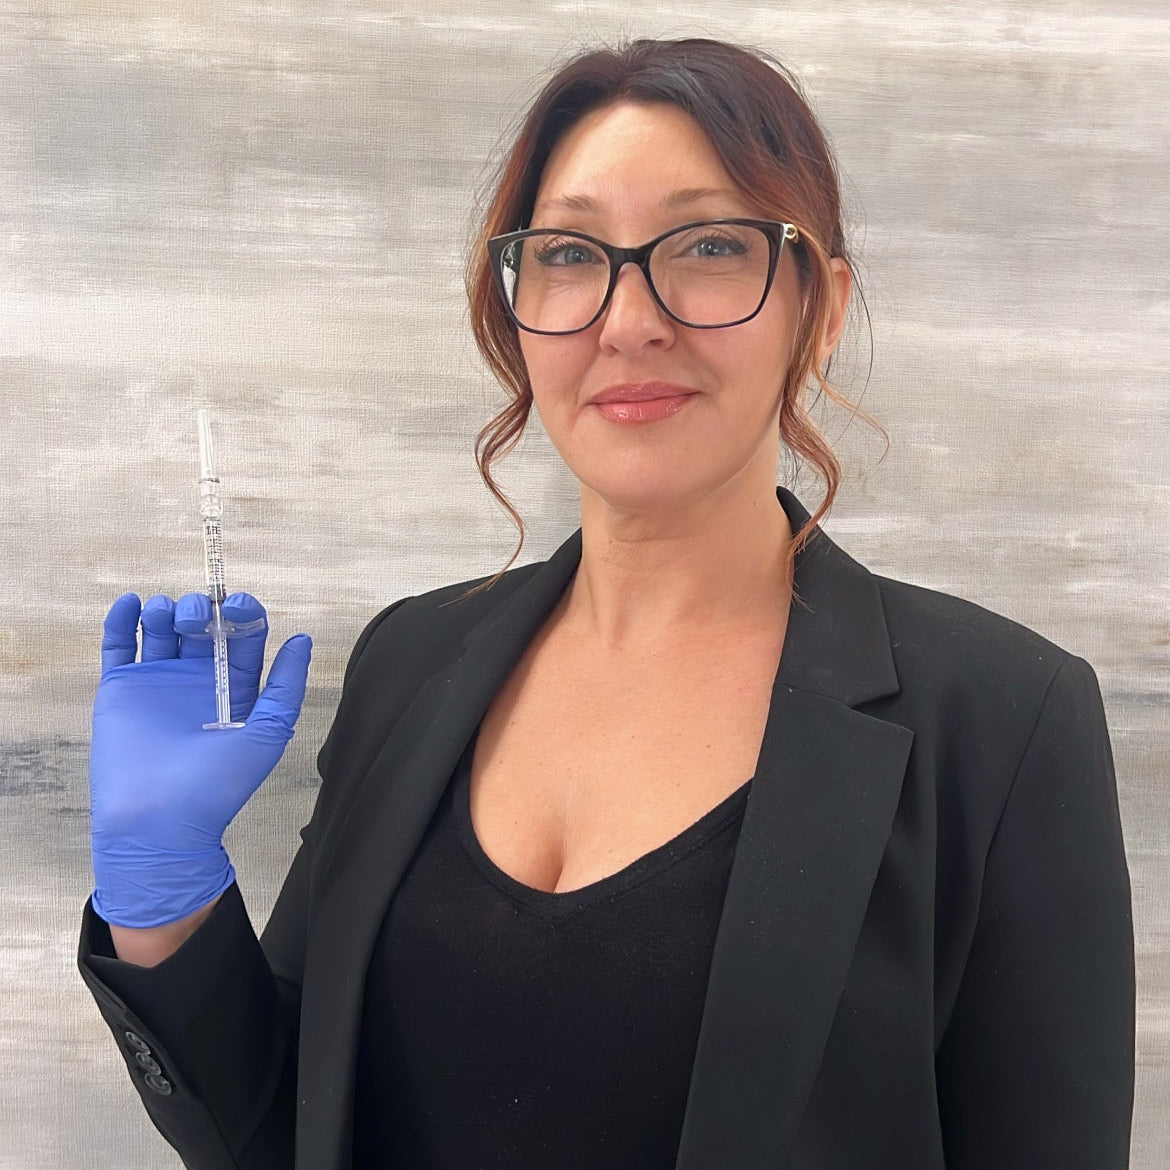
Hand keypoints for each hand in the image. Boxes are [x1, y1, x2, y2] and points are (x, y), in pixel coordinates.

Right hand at [90, 591, 311, 928]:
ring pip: (161, 629)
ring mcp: (158, 682)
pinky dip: (122, 620)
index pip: (242, 636)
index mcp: (235, 687)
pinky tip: (131, 604)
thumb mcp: (267, 733)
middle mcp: (198, 680)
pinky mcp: (121, 690)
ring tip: (167, 614)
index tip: (239, 604)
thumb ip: (286, 686)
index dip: (243, 614)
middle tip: (197, 617)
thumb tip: (303, 640)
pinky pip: (118, 647)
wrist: (160, 822)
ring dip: (165, 610)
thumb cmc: (218, 786)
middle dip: (201, 609)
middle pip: (201, 626)